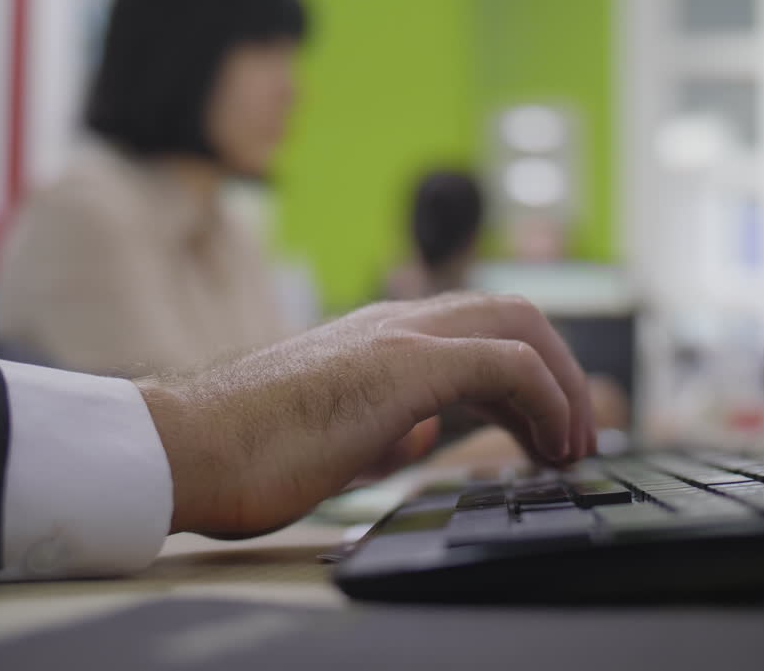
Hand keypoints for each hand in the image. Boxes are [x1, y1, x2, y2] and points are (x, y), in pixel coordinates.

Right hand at [135, 293, 594, 536]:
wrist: (188, 446)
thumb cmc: (247, 448)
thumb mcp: (337, 436)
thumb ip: (386, 425)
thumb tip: (423, 436)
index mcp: (380, 337)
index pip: (478, 331)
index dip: (528, 377)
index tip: (545, 429)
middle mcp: (395, 323)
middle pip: (513, 315)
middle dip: (561, 373)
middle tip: (575, 438)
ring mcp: (398, 337)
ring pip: (518, 327)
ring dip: (562, 387)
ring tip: (572, 447)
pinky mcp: (401, 367)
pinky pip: (504, 364)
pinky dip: (544, 398)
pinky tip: (549, 442)